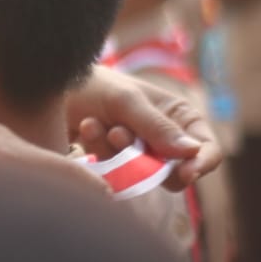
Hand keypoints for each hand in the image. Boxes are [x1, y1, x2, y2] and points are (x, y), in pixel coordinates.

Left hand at [68, 65, 219, 190]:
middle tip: (118, 134)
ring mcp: (139, 154)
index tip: (184, 172)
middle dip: (146, 158)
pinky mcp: (115, 166)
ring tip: (94, 123)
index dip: (201, 163)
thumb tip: (193, 152)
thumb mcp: (126, 101)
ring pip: (142, 175)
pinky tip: (86, 127)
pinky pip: (117, 175)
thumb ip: (156, 127)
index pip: (207, 149)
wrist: (53, 89)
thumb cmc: (94, 85)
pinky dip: (100, 152)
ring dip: (116, 151)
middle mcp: (163, 138)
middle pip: (175, 172)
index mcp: (179, 116)